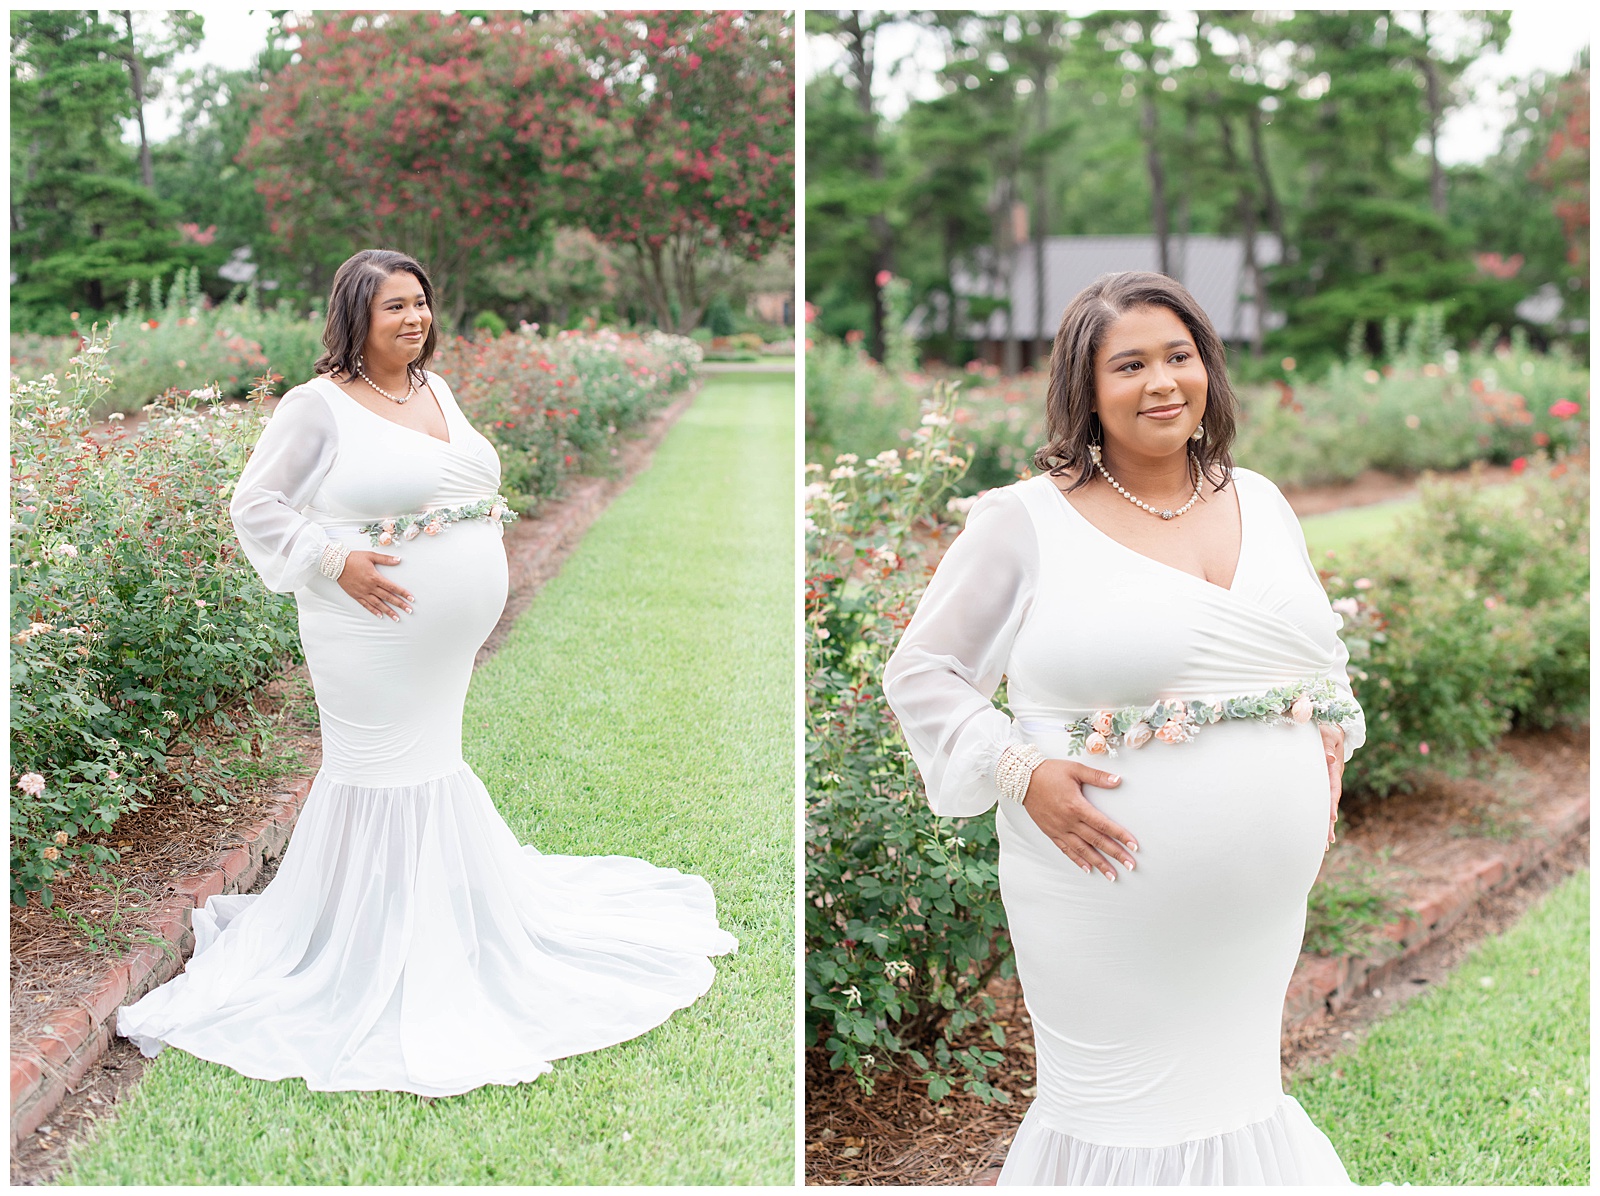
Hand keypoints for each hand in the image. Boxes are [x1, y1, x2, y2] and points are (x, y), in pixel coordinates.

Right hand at [337, 550, 413, 620]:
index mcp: (375, 577)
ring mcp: (363, 592)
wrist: (336, 564)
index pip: (392, 587)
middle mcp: (370, 587)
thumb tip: (399, 559)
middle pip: (388, 597)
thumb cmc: (354, 558)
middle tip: (409, 611)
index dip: (403, 593)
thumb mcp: (371, 556)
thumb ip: (386, 559)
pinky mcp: (356, 595)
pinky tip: (380, 616)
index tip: (412, 598)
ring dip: (388, 611)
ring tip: (397, 618)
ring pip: (378, 604)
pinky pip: (366, 605)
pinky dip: (374, 611)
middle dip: (400, 604)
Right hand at [1021, 760, 1134, 880]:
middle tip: (1131, 865)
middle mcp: (1069, 821)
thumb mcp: (1075, 769)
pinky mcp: (1051, 832)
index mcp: (1077, 806)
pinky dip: (1078, 860)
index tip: (1134, 846)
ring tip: (1112, 875)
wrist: (1023, 779)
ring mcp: (1059, 829)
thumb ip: (1098, 777)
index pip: (1104, 825)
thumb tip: (1118, 780)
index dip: (1120, 836)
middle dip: (1116, 854)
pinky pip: (1066, 850)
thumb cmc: (1050, 772)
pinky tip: (1088, 869)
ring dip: (1099, 863)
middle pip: (1096, 841)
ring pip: (1083, 850)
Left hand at [1319, 723, 1345, 849]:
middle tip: (1327, 840)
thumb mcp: (1328, 734)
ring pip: (1327, 805)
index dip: (1331, 802)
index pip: (1333, 788)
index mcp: (1334, 768)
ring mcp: (1329, 783)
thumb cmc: (1326, 730)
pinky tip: (1320, 831)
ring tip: (1325, 845)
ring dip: (1326, 824)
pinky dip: (1321, 816)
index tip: (1331, 816)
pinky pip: (1321, 801)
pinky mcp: (1323, 784)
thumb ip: (1327, 745)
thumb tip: (1330, 759)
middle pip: (1332, 803)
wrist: (1332, 729)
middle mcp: (1333, 779)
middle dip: (1329, 822)